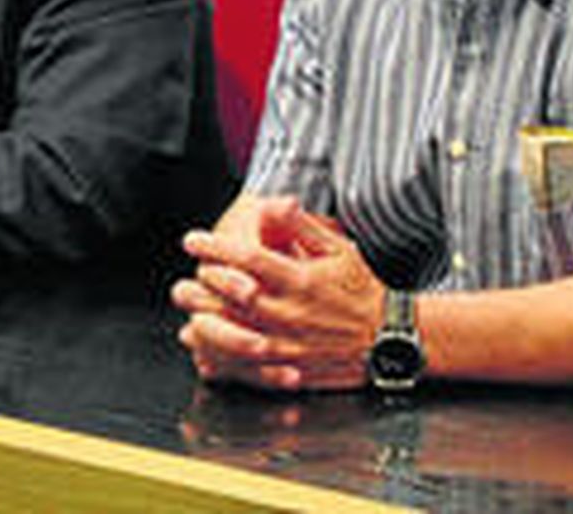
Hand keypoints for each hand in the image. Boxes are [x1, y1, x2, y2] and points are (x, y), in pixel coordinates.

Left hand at [172, 197, 384, 390]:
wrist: (387, 338)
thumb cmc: (360, 290)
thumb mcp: (338, 249)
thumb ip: (302, 227)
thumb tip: (275, 202)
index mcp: (301, 280)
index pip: (248, 258)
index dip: (214, 247)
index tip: (192, 240)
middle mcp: (292, 313)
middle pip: (233, 297)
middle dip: (201, 284)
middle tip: (185, 277)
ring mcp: (289, 346)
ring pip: (234, 336)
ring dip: (206, 324)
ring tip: (189, 314)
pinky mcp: (289, 370)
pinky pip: (247, 369)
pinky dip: (222, 361)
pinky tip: (205, 352)